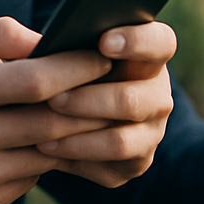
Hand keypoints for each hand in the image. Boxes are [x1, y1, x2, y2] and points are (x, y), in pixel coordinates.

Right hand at [0, 17, 112, 203]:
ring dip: (81, 133)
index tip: (104, 55)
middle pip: (50, 122)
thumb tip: (45, 38)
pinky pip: (34, 178)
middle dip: (91, 102)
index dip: (77, 67)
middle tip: (117, 84)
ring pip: (48, 154)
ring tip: (103, 111)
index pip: (33, 80)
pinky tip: (65, 140)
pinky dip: (54, 158)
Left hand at [36, 20, 177, 187]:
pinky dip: (74, 156)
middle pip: (131, 100)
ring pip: (120, 140)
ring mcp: (151, 131)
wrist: (76, 110)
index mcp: (151, 55)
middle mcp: (158, 95)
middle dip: (87, 100)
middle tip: (51, 97)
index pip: (161, 43)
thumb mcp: (77, 45)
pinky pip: (108, 165)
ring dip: (77, 134)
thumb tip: (44, 47)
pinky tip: (45, 147)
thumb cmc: (74, 65)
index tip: (103, 42)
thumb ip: (71, 39)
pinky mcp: (137, 162)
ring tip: (42, 131)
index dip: (136, 42)